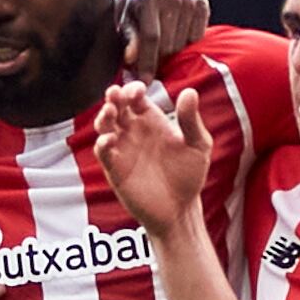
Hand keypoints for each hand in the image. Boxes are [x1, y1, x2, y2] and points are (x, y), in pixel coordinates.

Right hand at [91, 81, 209, 233]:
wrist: (181, 209)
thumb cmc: (189, 174)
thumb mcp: (197, 144)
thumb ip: (190, 120)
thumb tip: (190, 91)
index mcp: (151, 120)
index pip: (136, 98)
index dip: (133, 90)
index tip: (138, 90)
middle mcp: (133, 131)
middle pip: (116, 107)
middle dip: (113, 97)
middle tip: (116, 94)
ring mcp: (123, 149)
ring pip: (104, 126)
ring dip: (103, 116)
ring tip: (110, 112)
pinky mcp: (115, 169)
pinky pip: (103, 152)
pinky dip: (102, 144)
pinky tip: (109, 140)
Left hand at [116, 0, 212, 76]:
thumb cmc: (135, 9)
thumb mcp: (125, 21)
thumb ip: (129, 39)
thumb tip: (131, 58)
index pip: (151, 38)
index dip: (148, 63)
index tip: (145, 82)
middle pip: (169, 44)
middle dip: (159, 60)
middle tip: (151, 64)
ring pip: (184, 44)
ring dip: (173, 53)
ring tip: (162, 50)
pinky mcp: (202, 4)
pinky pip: (197, 38)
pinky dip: (186, 43)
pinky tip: (176, 36)